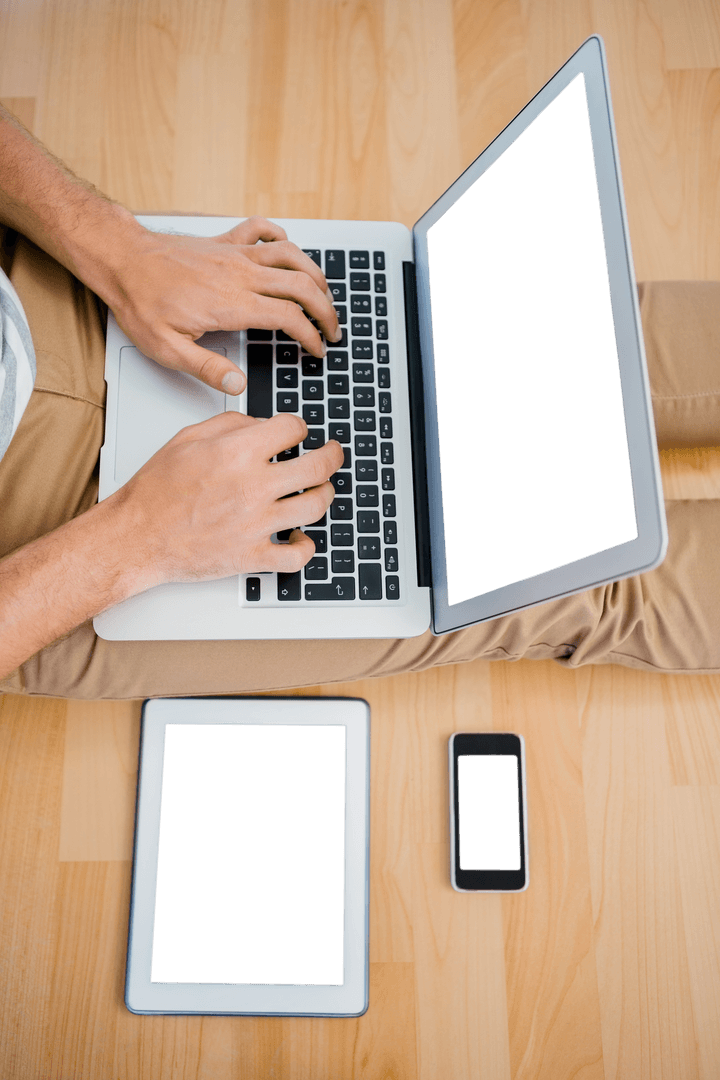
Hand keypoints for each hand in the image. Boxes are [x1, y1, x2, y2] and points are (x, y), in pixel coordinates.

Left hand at [106, 216, 341, 395]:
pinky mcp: (224, 241)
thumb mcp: (168, 349)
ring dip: (315, 274)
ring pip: (292, 256)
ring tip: (323, 294)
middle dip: (326, 309)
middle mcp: (240, 275)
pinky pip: (262, 230)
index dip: (311, 337)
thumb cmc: (141, 302)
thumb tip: (237, 385)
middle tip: (332, 328)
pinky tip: (287, 248)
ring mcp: (234, 254)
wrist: (121, 259)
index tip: (317, 350)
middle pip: (302, 286)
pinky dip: (281, 237)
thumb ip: (207, 369)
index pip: (289, 319)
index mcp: (232, 304)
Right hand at [115, 410, 343, 584]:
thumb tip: (262, 424)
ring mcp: (256, 524)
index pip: (293, 429)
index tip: (297, 432)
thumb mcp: (188, 438)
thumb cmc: (156, 490)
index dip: (298, 427)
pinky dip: (306, 547)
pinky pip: (297, 556)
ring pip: (315, 507)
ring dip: (325, 495)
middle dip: (332, 456)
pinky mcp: (252, 556)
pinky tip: (301, 537)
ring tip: (322, 490)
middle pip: (317, 466)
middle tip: (333, 454)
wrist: (137, 535)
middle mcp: (253, 486)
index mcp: (238, 453)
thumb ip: (230, 425)